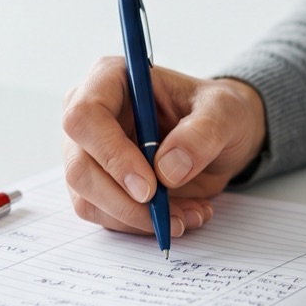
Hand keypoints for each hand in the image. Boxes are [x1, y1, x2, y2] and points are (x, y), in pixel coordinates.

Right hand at [62, 58, 266, 236]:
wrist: (222, 138)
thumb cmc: (218, 113)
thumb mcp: (225, 112)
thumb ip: (201, 134)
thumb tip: (167, 170)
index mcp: (111, 80)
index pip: (85, 117)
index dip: (111, 155)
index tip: (149, 186)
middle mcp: (90, 116)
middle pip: (79, 167)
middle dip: (123, 201)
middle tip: (166, 214)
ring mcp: (89, 153)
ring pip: (88, 199)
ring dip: (137, 218)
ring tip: (186, 214)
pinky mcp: (98, 185)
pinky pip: (104, 216)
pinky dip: (140, 225)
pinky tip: (177, 215)